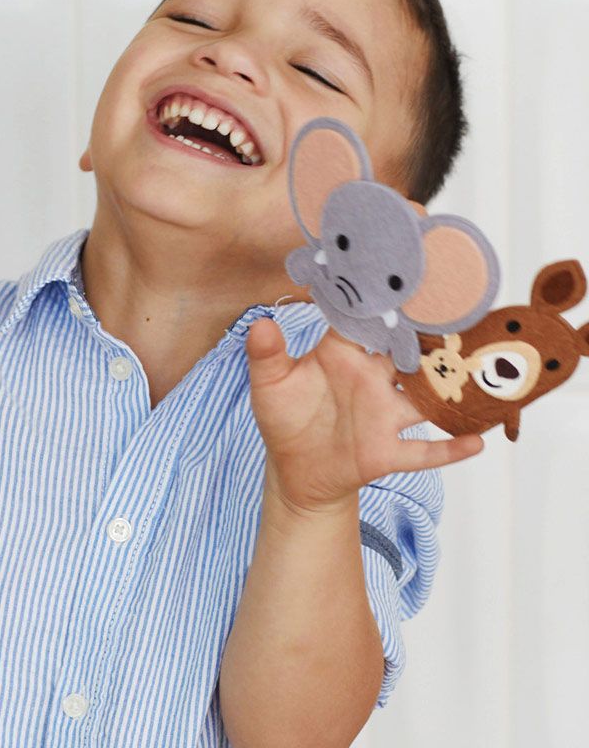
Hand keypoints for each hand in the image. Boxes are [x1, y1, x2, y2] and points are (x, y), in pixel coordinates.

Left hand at [246, 317, 482, 512]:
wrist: (293, 468)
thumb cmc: (284, 417)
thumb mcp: (269, 384)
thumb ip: (267, 354)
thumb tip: (259, 324)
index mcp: (344, 355)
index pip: (368, 322)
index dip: (386, 302)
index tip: (408, 279)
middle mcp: (372, 379)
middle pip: (409, 354)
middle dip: (433, 339)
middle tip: (465, 315)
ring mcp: (384, 415)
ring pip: (427, 399)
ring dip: (453, 390)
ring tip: (486, 375)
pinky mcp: (387, 451)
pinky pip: (424, 451)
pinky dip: (449, 449)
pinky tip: (477, 442)